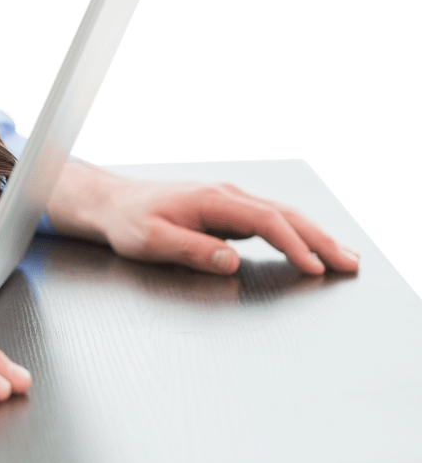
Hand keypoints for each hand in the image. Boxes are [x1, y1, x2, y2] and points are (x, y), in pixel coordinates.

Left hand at [47, 163, 359, 274]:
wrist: (112, 204)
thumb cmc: (128, 222)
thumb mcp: (151, 241)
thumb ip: (192, 250)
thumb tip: (232, 261)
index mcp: (212, 200)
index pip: (265, 220)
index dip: (293, 244)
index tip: (314, 267)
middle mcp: (227, 195)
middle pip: (285, 214)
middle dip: (320, 239)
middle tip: (350, 264)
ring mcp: (229, 201)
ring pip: (283, 215)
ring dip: (315, 236)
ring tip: (344, 258)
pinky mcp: (227, 210)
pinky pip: (271, 221)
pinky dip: (297, 234)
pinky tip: (311, 248)